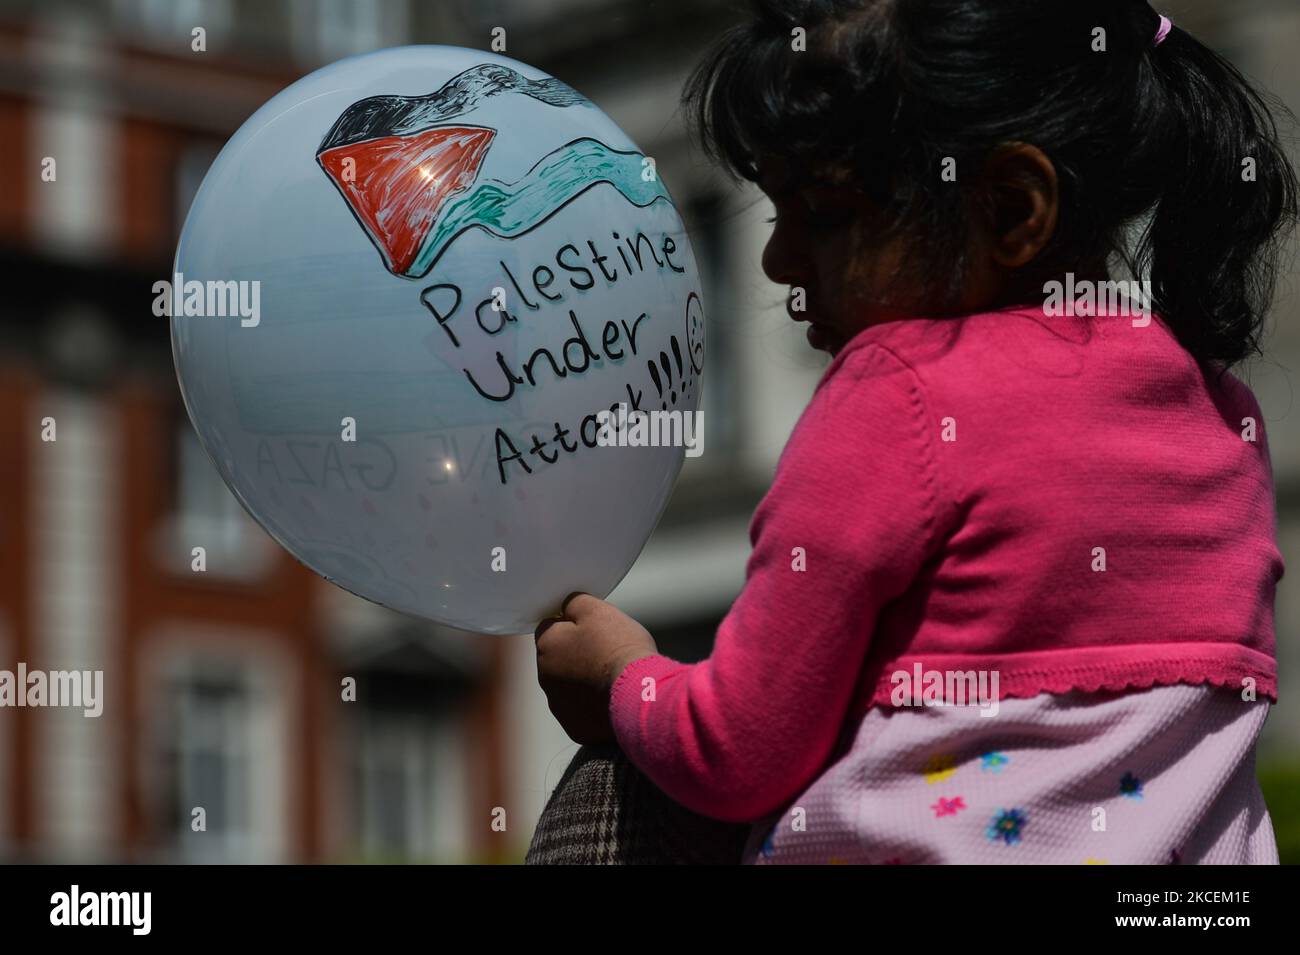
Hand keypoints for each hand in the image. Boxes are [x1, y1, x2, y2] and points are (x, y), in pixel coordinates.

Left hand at [534, 592, 658, 744]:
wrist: (640, 694)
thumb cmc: (618, 647)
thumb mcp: (596, 609)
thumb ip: (573, 603)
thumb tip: (565, 605)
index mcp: (546, 645)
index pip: (550, 626)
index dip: (572, 624)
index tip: (594, 628)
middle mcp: (545, 678)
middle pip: (558, 658)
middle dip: (576, 654)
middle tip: (607, 652)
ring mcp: (559, 706)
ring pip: (569, 687)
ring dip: (584, 681)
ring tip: (613, 677)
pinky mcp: (576, 728)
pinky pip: (582, 712)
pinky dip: (593, 706)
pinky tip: (613, 699)